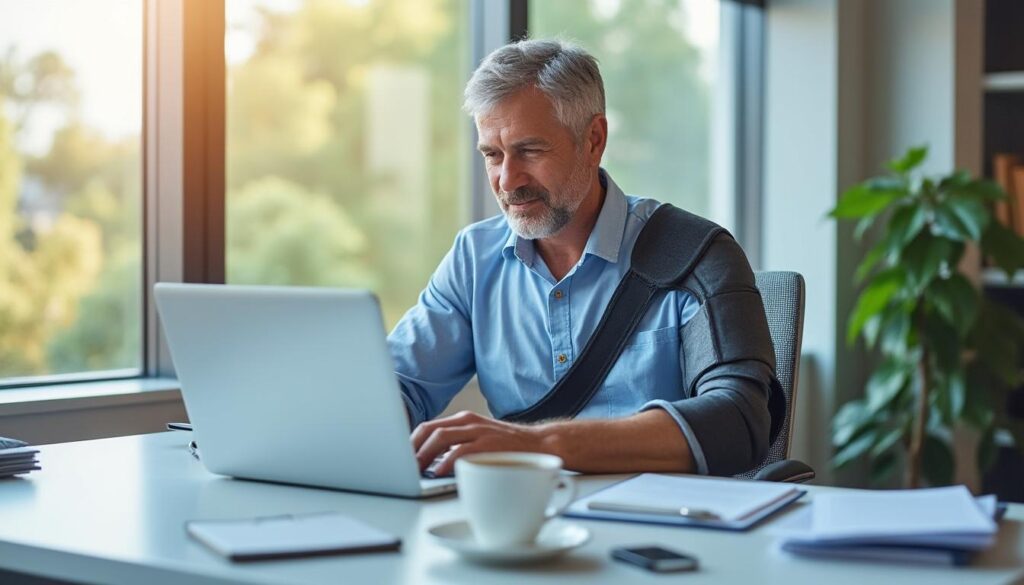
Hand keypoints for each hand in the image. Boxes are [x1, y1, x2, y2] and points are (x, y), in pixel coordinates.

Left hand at [410, 411, 554, 476]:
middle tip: (402, 464)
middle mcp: (469, 422)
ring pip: (440, 436)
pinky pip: (461, 451)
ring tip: (414, 468)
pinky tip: (437, 471)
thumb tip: (430, 463)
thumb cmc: (509, 448)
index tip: (400, 458)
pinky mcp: (490, 444)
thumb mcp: (480, 440)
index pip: (428, 427)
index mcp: (464, 421)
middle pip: (429, 430)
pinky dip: (445, 461)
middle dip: (411, 448)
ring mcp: (479, 431)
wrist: (542, 445)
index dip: (410, 442)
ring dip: (423, 454)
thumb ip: (457, 445)